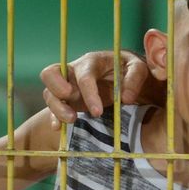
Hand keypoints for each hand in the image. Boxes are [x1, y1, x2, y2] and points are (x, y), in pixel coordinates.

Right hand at [40, 50, 154, 126]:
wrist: (125, 74)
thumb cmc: (129, 69)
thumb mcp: (138, 68)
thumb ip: (134, 79)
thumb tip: (126, 98)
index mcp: (92, 61)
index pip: (84, 75)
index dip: (88, 93)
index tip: (97, 112)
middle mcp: (74, 71)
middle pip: (50, 73)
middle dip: (57, 90)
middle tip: (71, 107)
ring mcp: (67, 84)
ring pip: (50, 93)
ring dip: (57, 108)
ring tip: (72, 120)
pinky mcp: (67, 98)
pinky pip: (53, 106)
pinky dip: (53, 117)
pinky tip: (58, 128)